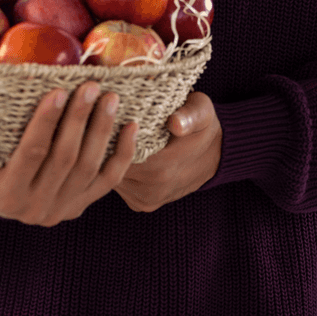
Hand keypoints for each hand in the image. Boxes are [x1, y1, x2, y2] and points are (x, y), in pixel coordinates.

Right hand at [0, 82, 138, 226]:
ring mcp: (63, 208)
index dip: (45, 123)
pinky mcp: (82, 204)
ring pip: (89, 167)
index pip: (31, 154)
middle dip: (80, 119)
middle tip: (91, 85)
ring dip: (103, 130)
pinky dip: (123, 154)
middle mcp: (36, 208)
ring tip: (111, 96)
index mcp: (6, 196)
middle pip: (65, 158)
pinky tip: (131, 125)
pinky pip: (109, 181)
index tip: (58, 90)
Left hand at [114, 92, 221, 212]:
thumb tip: (175, 123)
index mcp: (164, 164)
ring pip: (113, 176)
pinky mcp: (141, 204)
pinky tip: (118, 152)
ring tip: (107, 134)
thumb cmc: (203, 125)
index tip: (107, 112)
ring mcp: (146, 199)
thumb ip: (189, 116)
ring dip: (108, 158)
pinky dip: (117, 169)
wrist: (216, 155)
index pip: (122, 150)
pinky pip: (120, 186)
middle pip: (114, 164)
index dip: (111, 131)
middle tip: (101, 119)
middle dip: (106, 143)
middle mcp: (153, 188)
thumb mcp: (201, 111)